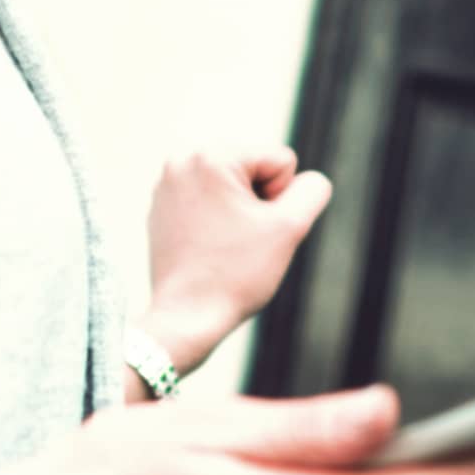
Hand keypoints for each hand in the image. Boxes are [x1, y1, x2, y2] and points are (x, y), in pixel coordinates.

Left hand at [142, 146, 330, 373]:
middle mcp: (182, 160)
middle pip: (255, 170)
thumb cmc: (236, 274)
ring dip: (239, 212)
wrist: (186, 318)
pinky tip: (208, 248)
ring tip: (223, 244)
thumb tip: (308, 180)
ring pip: (233, 187)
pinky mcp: (161, 207)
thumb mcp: (290, 227)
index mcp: (211, 156)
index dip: (280, 200)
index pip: (281, 161)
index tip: (255, 229)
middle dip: (258, 203)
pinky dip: (216, 221)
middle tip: (239, 240)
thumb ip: (313, 190)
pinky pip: (209, 202)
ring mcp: (167, 184)